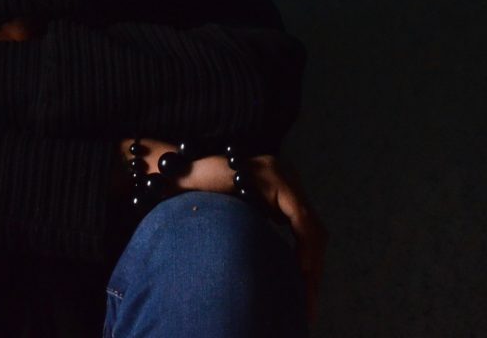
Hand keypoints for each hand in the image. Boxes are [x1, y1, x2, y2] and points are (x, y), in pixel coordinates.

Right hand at [125, 141, 327, 324]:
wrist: (172, 177)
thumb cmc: (195, 203)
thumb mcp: (235, 224)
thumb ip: (254, 238)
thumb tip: (265, 278)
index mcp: (279, 191)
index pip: (306, 232)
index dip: (310, 267)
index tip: (306, 300)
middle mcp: (286, 179)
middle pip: (314, 231)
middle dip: (314, 273)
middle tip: (308, 310)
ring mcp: (282, 175)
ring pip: (312, 227)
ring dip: (312, 266)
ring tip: (305, 300)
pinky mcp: (275, 178)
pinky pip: (300, 218)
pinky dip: (304, 248)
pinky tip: (300, 272)